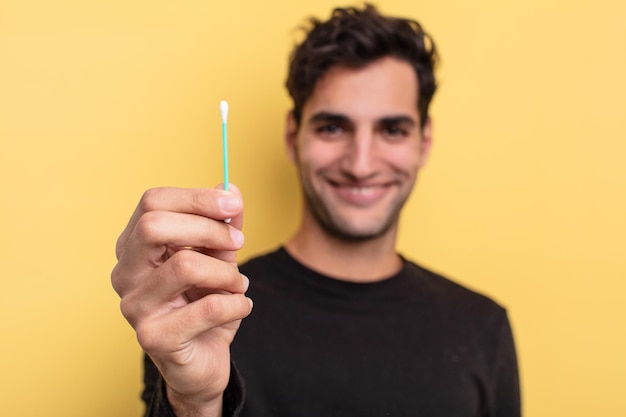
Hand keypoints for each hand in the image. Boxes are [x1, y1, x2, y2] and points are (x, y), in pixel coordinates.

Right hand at [111, 186, 251, 415]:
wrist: (203, 361)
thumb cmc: (205, 304)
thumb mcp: (219, 258)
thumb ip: (222, 225)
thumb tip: (230, 189)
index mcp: (134, 247)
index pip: (152, 203)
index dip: (196, 198)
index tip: (232, 204)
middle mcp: (124, 274)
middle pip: (153, 227)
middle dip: (208, 228)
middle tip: (239, 241)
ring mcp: (133, 307)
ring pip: (185, 266)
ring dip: (226, 272)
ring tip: (239, 284)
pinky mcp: (153, 338)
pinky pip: (206, 308)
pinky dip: (236, 303)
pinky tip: (242, 306)